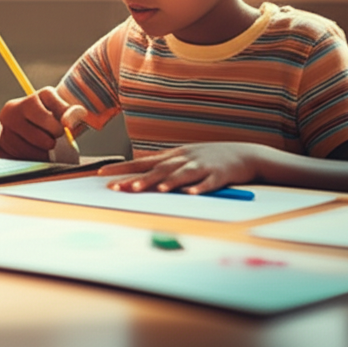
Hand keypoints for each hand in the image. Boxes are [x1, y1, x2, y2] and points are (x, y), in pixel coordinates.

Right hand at [0, 86, 85, 160]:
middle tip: (49, 138)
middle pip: (44, 137)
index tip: (63, 127)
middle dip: (51, 142)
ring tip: (39, 145)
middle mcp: (23, 103)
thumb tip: (68, 123)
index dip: (63, 130)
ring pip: (28, 148)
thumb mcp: (68, 114)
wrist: (31, 121)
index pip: (59, 122)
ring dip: (38, 154)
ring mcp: (8, 117)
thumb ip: (73, 114)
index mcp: (44, 95)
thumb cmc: (54, 120)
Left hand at [97, 142, 264, 193]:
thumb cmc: (210, 158)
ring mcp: (201, 166)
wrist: (245, 154)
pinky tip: (190, 194)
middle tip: (120, 188)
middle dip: (138, 179)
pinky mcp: (219, 176)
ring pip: (181, 175)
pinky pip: (208, 183)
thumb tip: (140, 175)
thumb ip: (164, 166)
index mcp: (173, 156)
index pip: (142, 162)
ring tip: (152, 190)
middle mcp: (183, 159)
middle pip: (158, 170)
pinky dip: (199, 188)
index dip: (122, 168)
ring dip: (166, 183)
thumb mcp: (184, 158)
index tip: (102, 175)